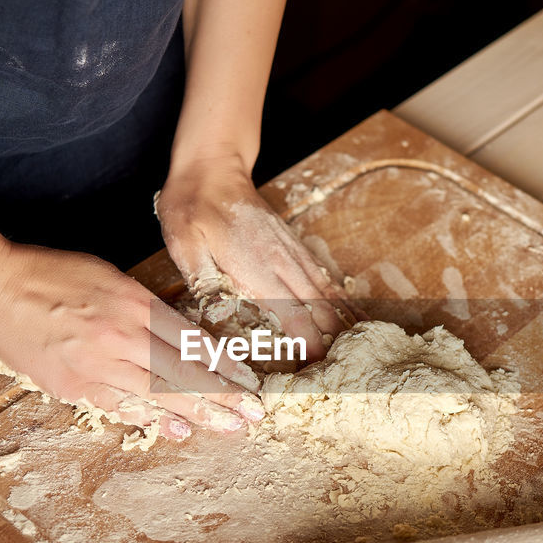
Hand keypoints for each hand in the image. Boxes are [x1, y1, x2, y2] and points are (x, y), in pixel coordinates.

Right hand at [0, 243, 263, 434]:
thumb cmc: (52, 275)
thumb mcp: (109, 277)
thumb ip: (144, 306)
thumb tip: (180, 333)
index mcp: (133, 303)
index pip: (191, 339)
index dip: (224, 364)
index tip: (248, 380)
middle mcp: (120, 335)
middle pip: (183, 370)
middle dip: (223, 395)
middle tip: (252, 414)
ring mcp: (96, 363)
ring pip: (158, 393)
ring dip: (197, 413)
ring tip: (228, 427)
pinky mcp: (73, 385)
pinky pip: (120, 405)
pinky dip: (151, 418)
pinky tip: (177, 430)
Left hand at [155, 154, 354, 359]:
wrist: (212, 168)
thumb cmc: (193, 209)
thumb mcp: (186, 247)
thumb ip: (205, 283)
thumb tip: (219, 319)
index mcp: (258, 268)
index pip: (295, 314)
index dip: (309, 345)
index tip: (316, 371)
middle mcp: (283, 263)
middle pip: (319, 309)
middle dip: (331, 343)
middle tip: (338, 374)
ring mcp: (292, 253)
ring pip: (328, 294)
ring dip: (342, 323)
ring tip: (356, 350)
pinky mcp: (293, 246)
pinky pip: (324, 278)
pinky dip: (340, 299)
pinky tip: (349, 314)